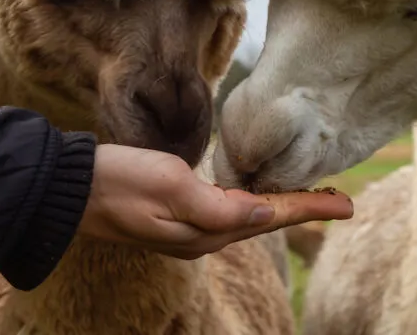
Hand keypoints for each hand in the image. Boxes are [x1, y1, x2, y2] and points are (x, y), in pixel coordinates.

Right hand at [77, 144, 352, 258]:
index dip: (310, 209)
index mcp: (207, 231)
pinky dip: (253, 202)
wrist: (70, 189)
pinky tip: (259, 196)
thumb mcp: (171, 187)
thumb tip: (265, 215)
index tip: (346, 204)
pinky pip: (228, 212)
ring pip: (249, 217)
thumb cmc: (121, 181)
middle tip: (340, 200)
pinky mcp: (176, 214)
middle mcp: (202, 235)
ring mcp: (188, 227)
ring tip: (311, 197)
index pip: (272, 217)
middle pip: (266, 220)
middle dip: (303, 209)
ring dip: (282, 207)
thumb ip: (220, 206)